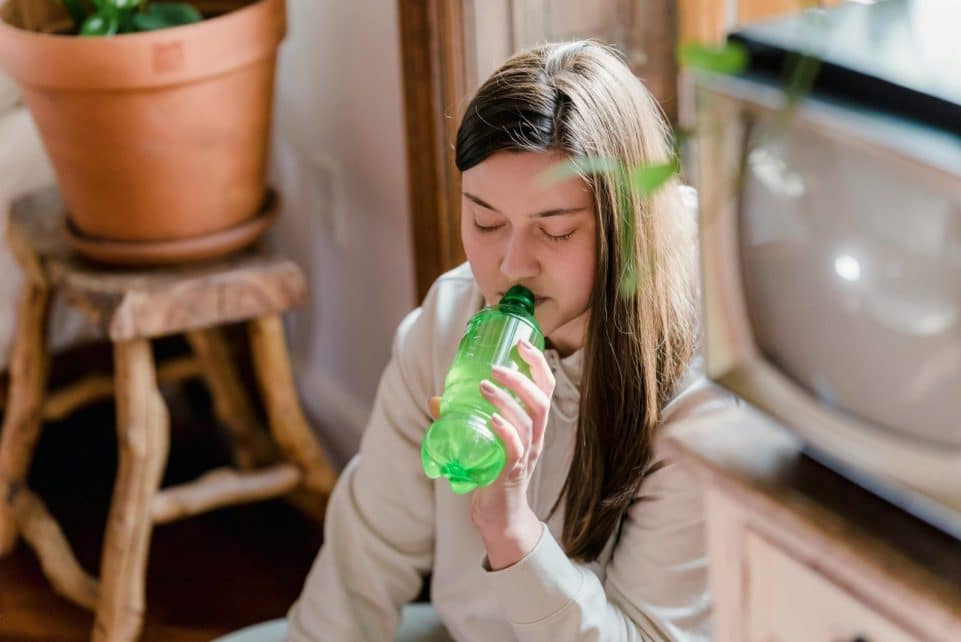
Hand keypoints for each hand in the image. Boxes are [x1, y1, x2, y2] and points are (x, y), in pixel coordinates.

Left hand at [427, 338, 555, 567]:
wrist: (499, 517)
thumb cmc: (492, 474)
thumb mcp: (480, 441)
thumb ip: (460, 419)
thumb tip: (435, 399)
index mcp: (532, 425)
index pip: (546, 388)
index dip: (538, 364)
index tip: (523, 343)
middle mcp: (535, 438)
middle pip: (542, 400)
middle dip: (523, 378)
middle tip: (497, 366)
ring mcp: (526, 456)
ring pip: (528, 421)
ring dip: (506, 400)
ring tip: (484, 386)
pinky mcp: (512, 473)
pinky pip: (515, 449)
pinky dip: (505, 432)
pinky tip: (491, 420)